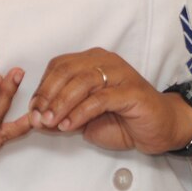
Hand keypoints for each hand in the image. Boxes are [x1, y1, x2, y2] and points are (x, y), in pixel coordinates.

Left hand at [27, 49, 191, 154]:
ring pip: (81, 81)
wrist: (159, 129)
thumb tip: (37, 119)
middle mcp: (106, 61)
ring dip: (61, 103)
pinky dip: (80, 113)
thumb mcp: (85, 118)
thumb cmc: (123, 120)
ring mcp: (120, 74)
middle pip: (67, 71)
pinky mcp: (131, 91)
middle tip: (38, 118)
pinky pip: (99, 99)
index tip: (32, 111)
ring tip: (51, 122)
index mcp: (93, 61)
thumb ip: (63, 115)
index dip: (42, 88)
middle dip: (47, 96)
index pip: (59, 66)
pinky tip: (69, 126)